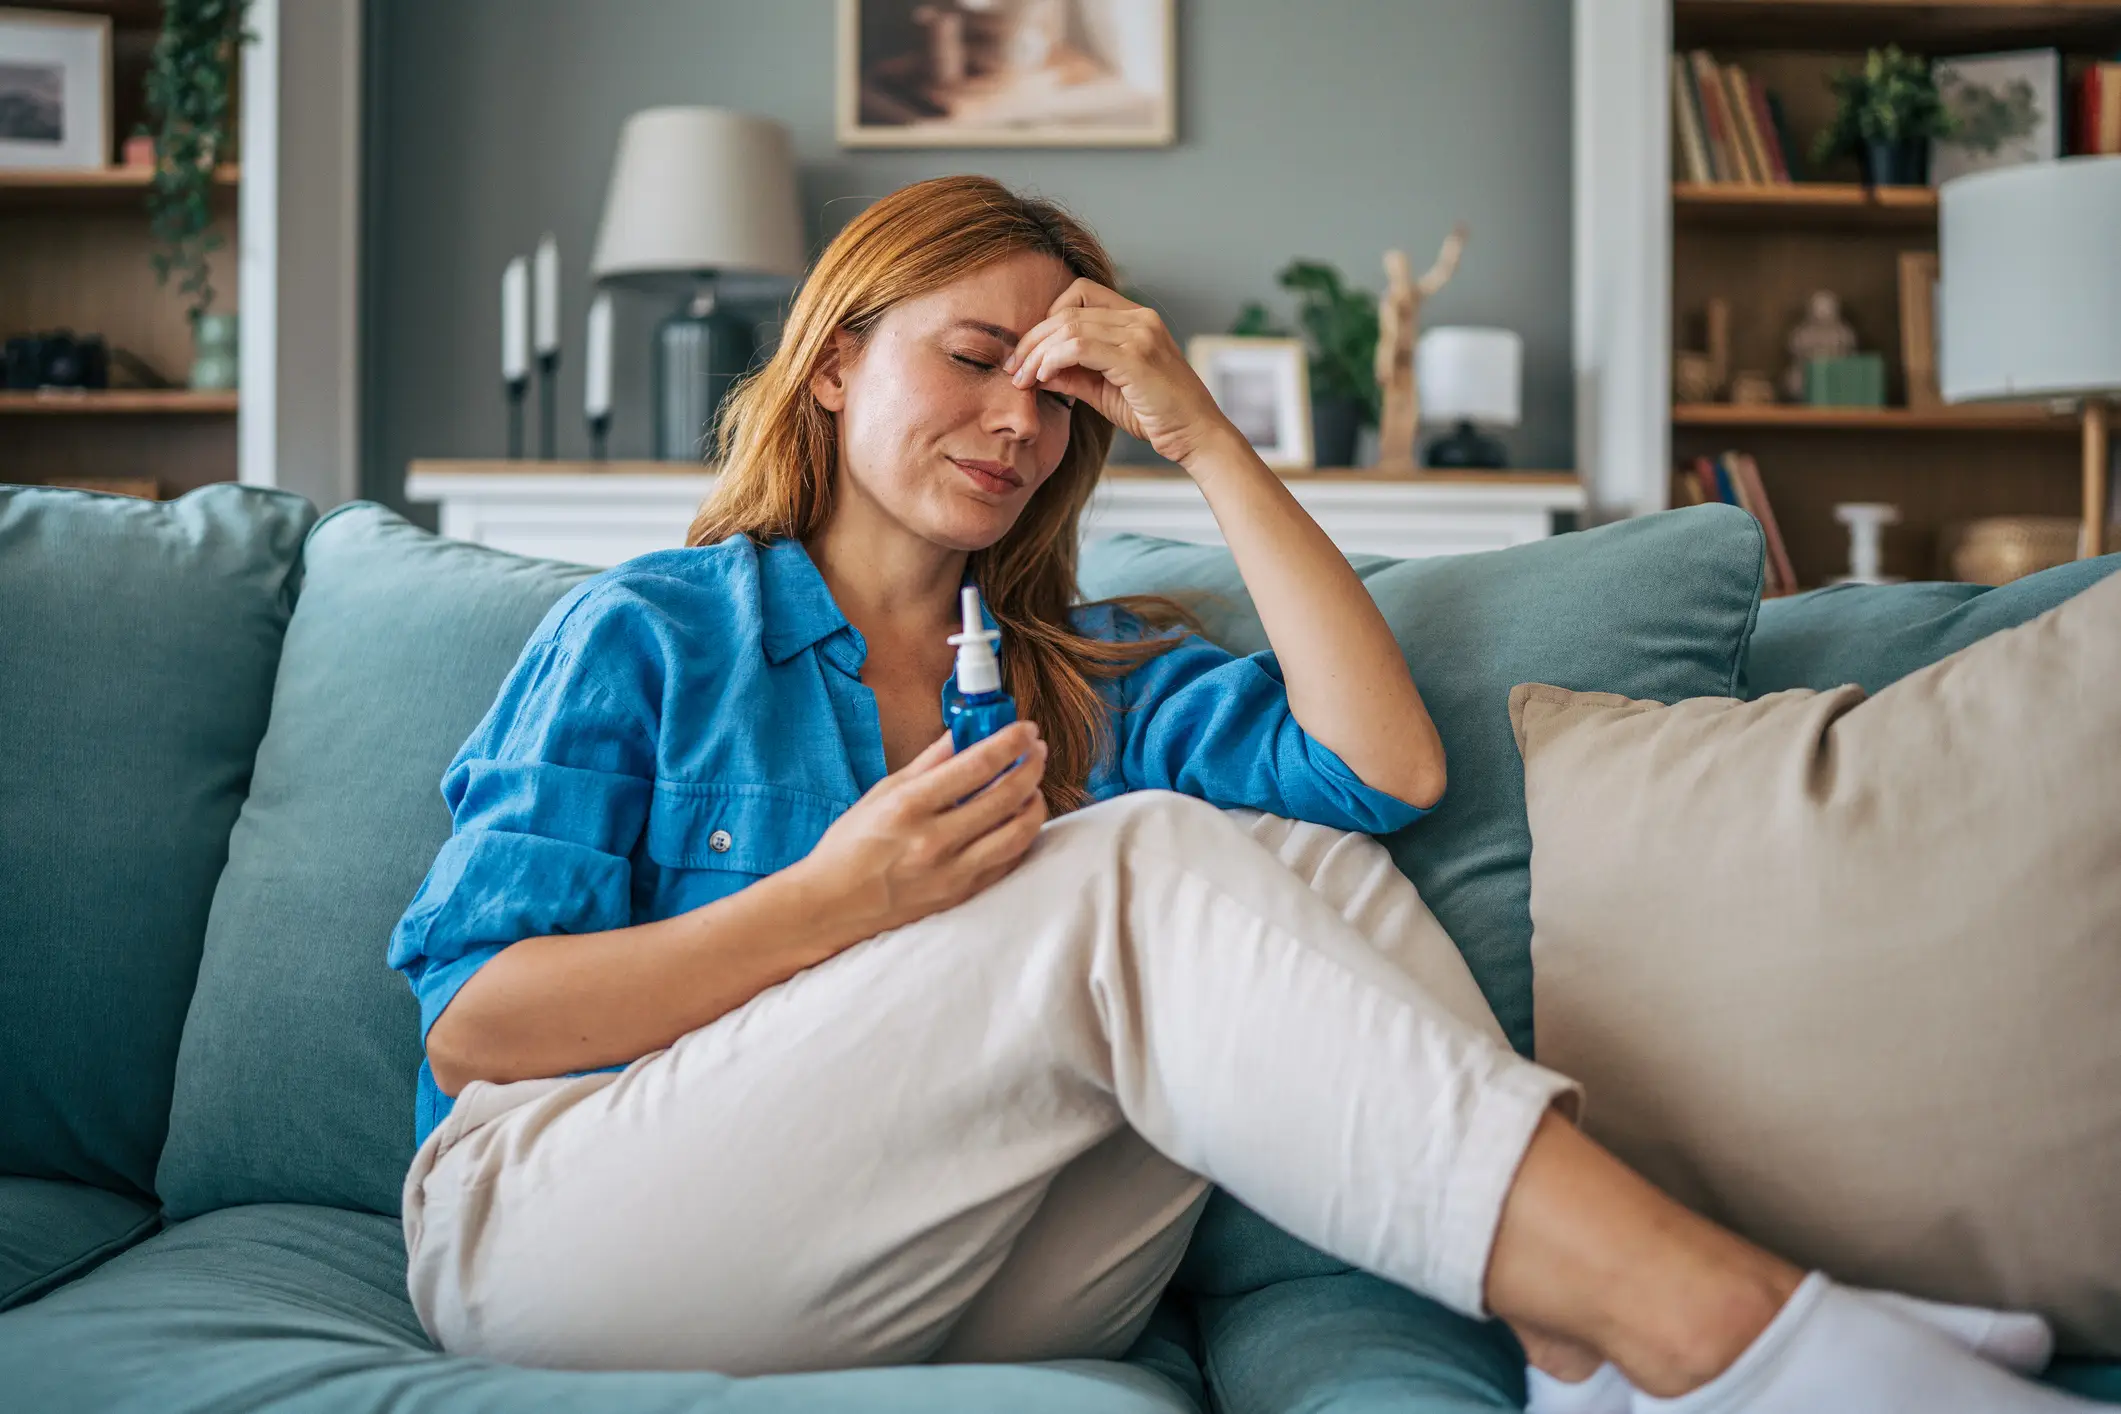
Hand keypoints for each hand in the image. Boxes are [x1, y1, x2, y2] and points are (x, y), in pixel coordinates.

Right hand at [797, 720, 1049, 942]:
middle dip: (1031, 766)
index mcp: (910, 807)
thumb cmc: (850, 846)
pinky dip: (1022, 836)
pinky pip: (1008, 861)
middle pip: (1006, 796)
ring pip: (1018, 833)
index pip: (977, 766)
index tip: (1026, 729)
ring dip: (1035, 802)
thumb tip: (962, 733)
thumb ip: (927, 762)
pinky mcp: (961, 894)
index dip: (1010, 742)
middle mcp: (934, 840)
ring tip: (1032, 785)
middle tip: (1037, 750)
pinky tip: (1019, 819)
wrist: (833, 906)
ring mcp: (952, 872)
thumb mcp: (881, 793)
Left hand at [1005, 278, 1237, 468]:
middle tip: (1013, 368)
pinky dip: (1054, 359)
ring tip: (1023, 378)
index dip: (1046, 318)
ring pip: (1069, 325)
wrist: (1196, 437)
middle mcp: (1140, 319)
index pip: (1079, 294)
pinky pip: (1079, 346)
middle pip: (1067, 309)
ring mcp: (1140, 335)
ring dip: (1037, 352)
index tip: (1029, 353)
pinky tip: (1044, 378)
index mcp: (1136, 319)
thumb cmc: (1156, 415)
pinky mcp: (1136, 358)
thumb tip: (1035, 370)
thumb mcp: (1105, 391)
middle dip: (1032, 339)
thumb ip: (1073, 375)